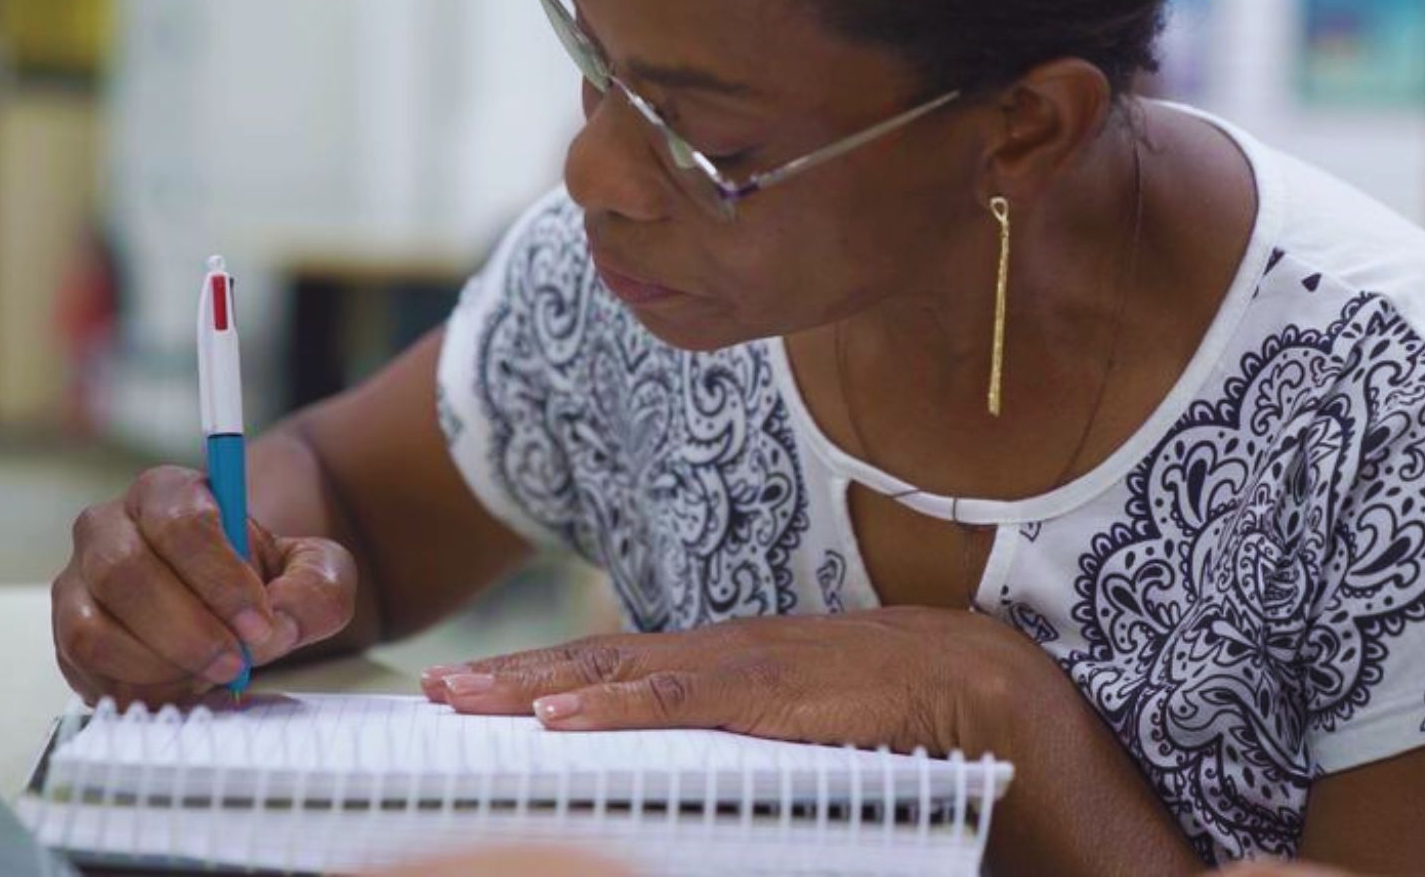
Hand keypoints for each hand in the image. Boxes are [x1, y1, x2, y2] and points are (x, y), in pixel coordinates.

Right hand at [52, 465, 356, 706]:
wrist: (227, 606)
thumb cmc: (264, 579)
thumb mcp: (314, 571)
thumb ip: (316, 586)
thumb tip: (281, 622)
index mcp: (167, 492)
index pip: (181, 523)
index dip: (220, 579)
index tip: (260, 625)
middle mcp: (108, 526)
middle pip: (125, 572)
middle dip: (187, 630)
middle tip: (236, 664)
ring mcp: (77, 580)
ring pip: (92, 627)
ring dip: (157, 665)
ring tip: (209, 677)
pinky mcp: (66, 632)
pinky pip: (82, 667)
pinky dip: (133, 687)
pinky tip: (179, 687)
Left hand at [420, 607, 1053, 755]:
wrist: (988, 686)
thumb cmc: (909, 710)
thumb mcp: (814, 724)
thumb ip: (758, 737)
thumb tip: (711, 769)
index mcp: (733, 662)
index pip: (620, 663)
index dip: (546, 676)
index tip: (476, 689)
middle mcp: (727, 656)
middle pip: (601, 659)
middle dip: (515, 676)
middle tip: (436, 688)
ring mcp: (746, 671)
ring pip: (621, 674)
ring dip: (537, 688)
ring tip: (467, 699)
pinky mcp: (774, 697)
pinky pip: (679, 704)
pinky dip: (613, 707)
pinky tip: (562, 719)